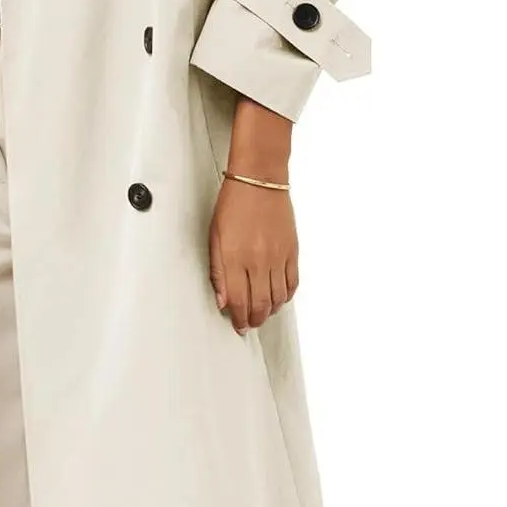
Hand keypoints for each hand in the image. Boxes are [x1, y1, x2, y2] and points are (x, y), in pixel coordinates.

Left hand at [208, 175, 299, 333]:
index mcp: (235, 258)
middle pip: (260, 304)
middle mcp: (258, 261)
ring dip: (270, 311)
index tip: (238, 325)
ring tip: (263, 313)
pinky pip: (292, 283)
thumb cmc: (233, 204)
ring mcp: (278, 257)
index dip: (238, 318)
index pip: (238, 300)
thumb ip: (218, 271)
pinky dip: (286, 296)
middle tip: (250, 324)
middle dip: (254, 320)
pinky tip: (279, 298)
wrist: (260, 180)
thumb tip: (221, 300)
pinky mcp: (292, 251)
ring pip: (278, 298)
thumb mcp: (214, 237)